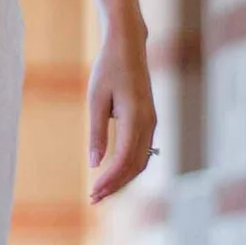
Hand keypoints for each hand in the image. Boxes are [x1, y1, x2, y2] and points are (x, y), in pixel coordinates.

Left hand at [86, 27, 156, 205]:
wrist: (128, 45)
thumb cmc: (109, 68)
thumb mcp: (96, 98)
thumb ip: (96, 132)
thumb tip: (95, 164)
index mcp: (136, 117)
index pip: (124, 159)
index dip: (110, 179)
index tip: (93, 193)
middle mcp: (149, 123)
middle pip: (136, 165)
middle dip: (116, 185)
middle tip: (93, 199)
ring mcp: (152, 122)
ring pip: (141, 161)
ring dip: (123, 178)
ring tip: (101, 191)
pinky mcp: (149, 120)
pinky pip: (143, 151)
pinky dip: (129, 167)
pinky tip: (114, 173)